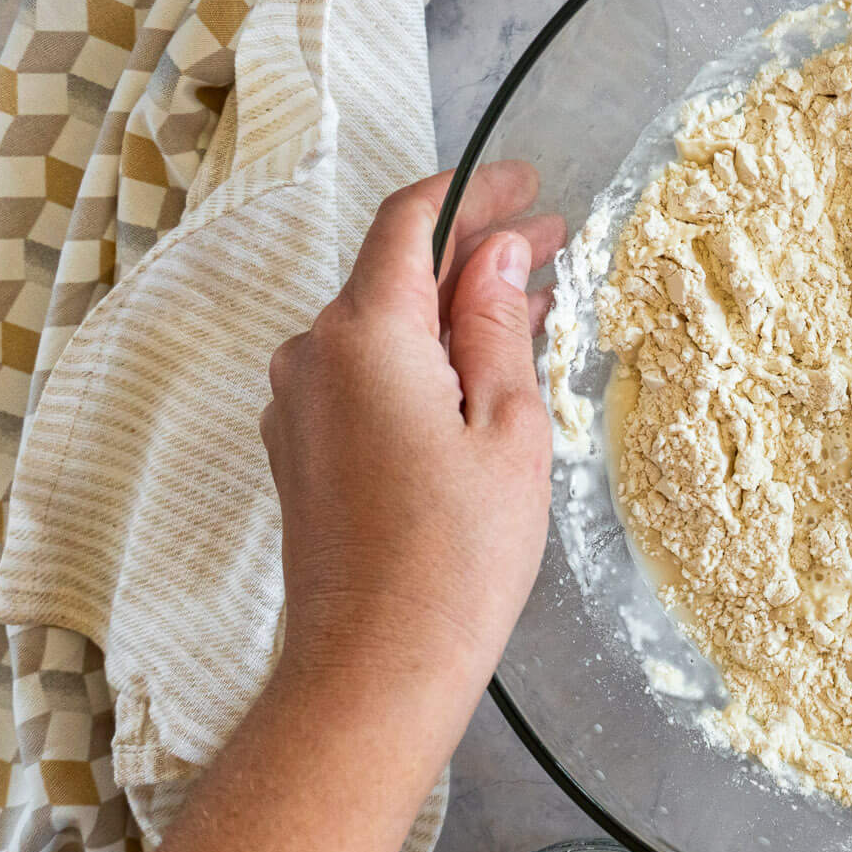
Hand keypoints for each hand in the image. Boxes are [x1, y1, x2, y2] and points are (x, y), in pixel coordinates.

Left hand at [260, 162, 562, 704]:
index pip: (410, 221)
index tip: (528, 183)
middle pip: (395, 269)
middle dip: (474, 250)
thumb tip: (497, 257)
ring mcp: (298, 404)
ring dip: (453, 308)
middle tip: (553, 244)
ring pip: (382, 324)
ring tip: (532, 307)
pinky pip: (365, 372)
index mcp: (364, 335)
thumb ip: (499, 326)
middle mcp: (313, 355)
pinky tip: (480, 373)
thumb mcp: (508, 427)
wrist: (374, 667)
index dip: (473, 191)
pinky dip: (422, 356)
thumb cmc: (456, 556)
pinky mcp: (301, 449)